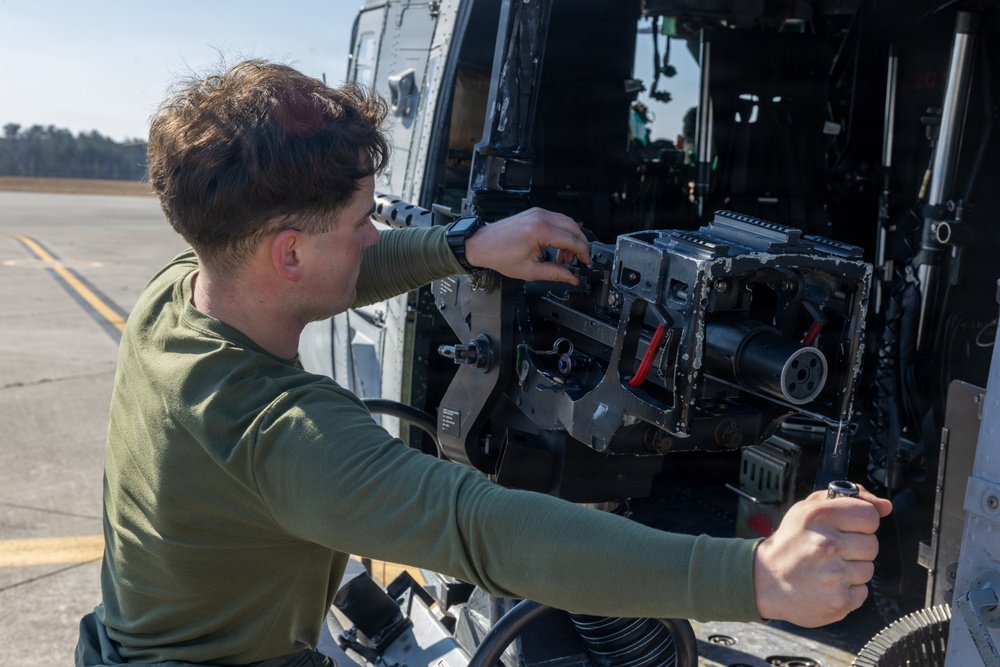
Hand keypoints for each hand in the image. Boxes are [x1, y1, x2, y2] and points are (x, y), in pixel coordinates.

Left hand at [464, 208, 590, 284]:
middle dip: (579, 245)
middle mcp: (541, 217)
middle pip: (574, 227)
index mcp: (540, 230)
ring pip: (567, 222)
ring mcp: (538, 212)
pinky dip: (561, 233)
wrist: (482, 244)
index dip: (583, 253)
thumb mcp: (530, 271)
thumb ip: (555, 274)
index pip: (572, 240)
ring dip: (570, 239)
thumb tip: (572, 278)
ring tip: (563, 258)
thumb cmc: (500, 255)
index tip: (586, 262)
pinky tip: (556, 248)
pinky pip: (557, 220)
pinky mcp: (535, 213)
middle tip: (577, 261)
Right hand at [752, 485, 891, 626]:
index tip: (847, 528)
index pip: (870, 515)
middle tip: (832, 550)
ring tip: (827, 568)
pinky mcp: (838, 601)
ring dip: (851, 570)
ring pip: (868, 569)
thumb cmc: (791, 542)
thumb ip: (849, 499)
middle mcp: (827, 544)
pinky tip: (827, 585)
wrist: (765, 580)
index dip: (862, 522)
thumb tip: (885, 506)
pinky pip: (862, 592)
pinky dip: (848, 590)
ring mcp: (834, 575)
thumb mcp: (808, 509)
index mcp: (819, 516)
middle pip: (872, 544)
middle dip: (856, 547)